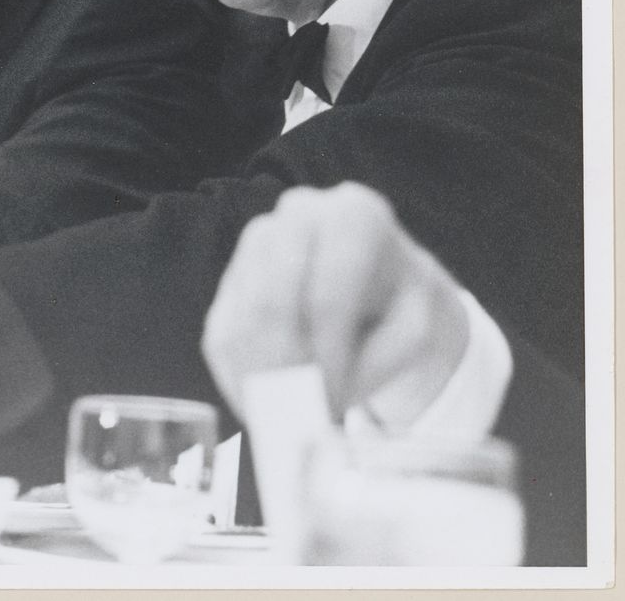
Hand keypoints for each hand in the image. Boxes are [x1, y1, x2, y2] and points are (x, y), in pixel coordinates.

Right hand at [202, 182, 469, 426]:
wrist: (378, 281)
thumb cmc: (398, 307)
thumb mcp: (413, 332)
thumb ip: (376, 362)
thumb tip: (317, 404)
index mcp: (354, 217)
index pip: (327, 296)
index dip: (325, 360)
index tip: (332, 408)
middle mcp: (299, 213)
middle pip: (272, 301)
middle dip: (284, 371)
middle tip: (300, 421)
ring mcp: (258, 240)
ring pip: (241, 319)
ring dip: (260, 380)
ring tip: (289, 420)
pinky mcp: (232, 276)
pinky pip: (222, 334)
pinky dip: (239, 379)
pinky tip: (268, 405)